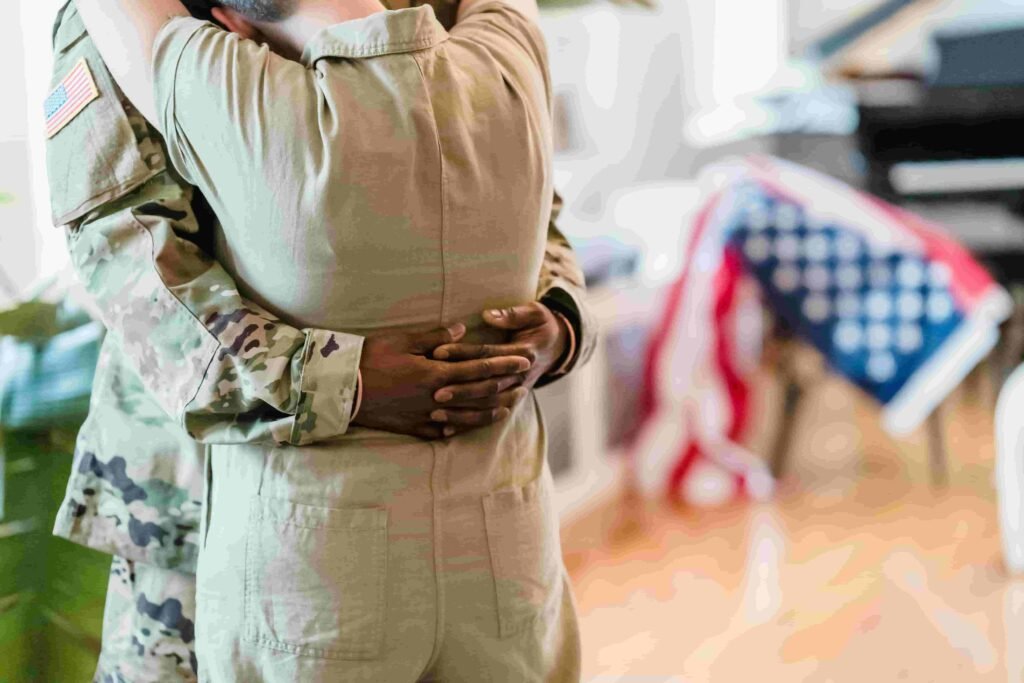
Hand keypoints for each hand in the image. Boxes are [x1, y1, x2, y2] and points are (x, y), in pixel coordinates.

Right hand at [352, 323, 531, 439]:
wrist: (340, 389)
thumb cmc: (370, 359)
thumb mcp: (403, 340)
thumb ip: (436, 336)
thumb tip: (462, 329)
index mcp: (436, 373)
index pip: (480, 368)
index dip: (504, 363)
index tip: (524, 359)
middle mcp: (437, 398)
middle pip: (480, 393)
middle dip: (506, 386)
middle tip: (525, 382)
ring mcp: (426, 416)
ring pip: (467, 417)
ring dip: (491, 411)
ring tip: (508, 407)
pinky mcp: (413, 428)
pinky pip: (443, 431)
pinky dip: (460, 428)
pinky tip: (470, 426)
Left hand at [429, 303, 569, 416]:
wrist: (559, 345)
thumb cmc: (541, 324)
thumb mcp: (534, 312)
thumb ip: (511, 315)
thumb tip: (488, 315)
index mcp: (524, 353)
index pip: (487, 354)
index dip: (462, 353)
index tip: (437, 352)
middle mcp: (520, 375)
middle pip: (487, 385)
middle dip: (461, 390)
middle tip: (435, 393)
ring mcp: (516, 390)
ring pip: (487, 405)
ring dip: (462, 412)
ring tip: (436, 413)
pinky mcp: (511, 400)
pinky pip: (489, 416)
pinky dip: (469, 424)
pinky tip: (448, 429)